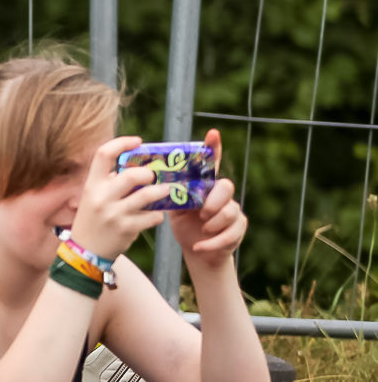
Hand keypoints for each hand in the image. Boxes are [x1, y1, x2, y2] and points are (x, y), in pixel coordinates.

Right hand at [68, 134, 168, 260]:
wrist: (86, 251)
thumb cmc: (92, 219)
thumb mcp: (92, 196)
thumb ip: (108, 182)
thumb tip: (135, 165)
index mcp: (91, 184)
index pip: (103, 154)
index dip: (122, 143)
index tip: (137, 142)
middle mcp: (101, 197)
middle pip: (131, 175)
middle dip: (149, 174)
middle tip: (153, 177)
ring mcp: (114, 214)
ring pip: (147, 196)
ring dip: (161, 192)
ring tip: (166, 191)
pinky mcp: (126, 229)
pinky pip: (152, 216)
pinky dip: (157, 215)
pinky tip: (155, 215)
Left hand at [168, 129, 245, 268]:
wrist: (196, 249)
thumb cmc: (183, 224)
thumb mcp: (172, 207)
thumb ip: (168, 193)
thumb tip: (144, 180)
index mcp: (203, 185)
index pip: (210, 163)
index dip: (213, 147)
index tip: (212, 133)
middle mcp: (220, 194)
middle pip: (226, 186)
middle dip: (213, 200)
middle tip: (201, 213)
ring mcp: (232, 210)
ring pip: (230, 210)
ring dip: (213, 223)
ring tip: (202, 228)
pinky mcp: (238, 228)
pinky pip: (231, 232)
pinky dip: (212, 242)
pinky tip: (200, 246)